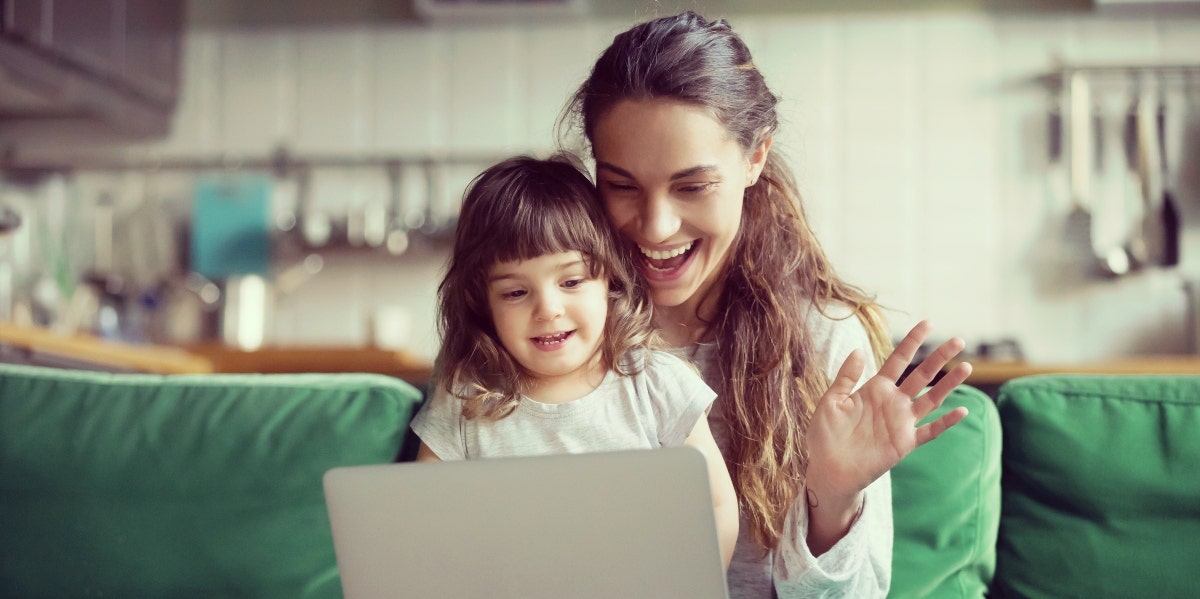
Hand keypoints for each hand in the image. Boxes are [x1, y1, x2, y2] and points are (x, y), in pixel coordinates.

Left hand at [805, 320, 971, 504]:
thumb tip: (859, 350)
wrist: (828, 469)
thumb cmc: (825, 436)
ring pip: (931, 399)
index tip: (928, 324)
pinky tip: (961, 411)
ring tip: (967, 367)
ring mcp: (901, 423)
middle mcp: (892, 402)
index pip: (898, 360)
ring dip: (949, 385)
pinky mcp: (905, 443)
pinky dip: (946, 422)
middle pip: (921, 375)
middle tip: (959, 341)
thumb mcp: (831, 401)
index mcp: (875, 389)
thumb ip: (846, 377)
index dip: (912, 342)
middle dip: (939, 358)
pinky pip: (930, 431)